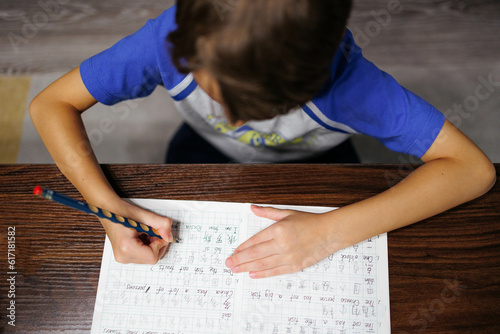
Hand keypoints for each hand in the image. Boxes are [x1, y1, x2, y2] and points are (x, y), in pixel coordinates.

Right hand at [100, 199, 172, 264]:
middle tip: (150, 231)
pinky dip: (146, 247)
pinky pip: (142, 256)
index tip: (156, 232)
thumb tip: (170, 238)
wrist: (109, 211)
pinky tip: (140, 237)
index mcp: (127, 248)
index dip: (159, 244)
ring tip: (144, 233)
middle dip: (156, 244)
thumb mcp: (145, 215)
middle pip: (151, 259)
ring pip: (148, 258)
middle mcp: (123, 257)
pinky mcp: (123, 257)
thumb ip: (162, 224)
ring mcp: (122, 258)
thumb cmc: (124, 212)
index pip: (153, 257)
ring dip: (151, 245)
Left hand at [225, 205, 340, 278]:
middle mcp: (282, 244)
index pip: (255, 240)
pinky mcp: (295, 266)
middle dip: (239, 260)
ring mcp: (288, 257)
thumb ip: (268, 212)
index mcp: (279, 230)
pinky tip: (252, 274)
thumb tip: (253, 208)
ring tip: (236, 270)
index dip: (242, 247)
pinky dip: (263, 274)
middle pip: (255, 254)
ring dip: (247, 268)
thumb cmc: (310, 222)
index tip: (234, 251)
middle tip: (228, 263)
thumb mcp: (287, 213)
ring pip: (263, 264)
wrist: (329, 233)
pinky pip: (275, 271)